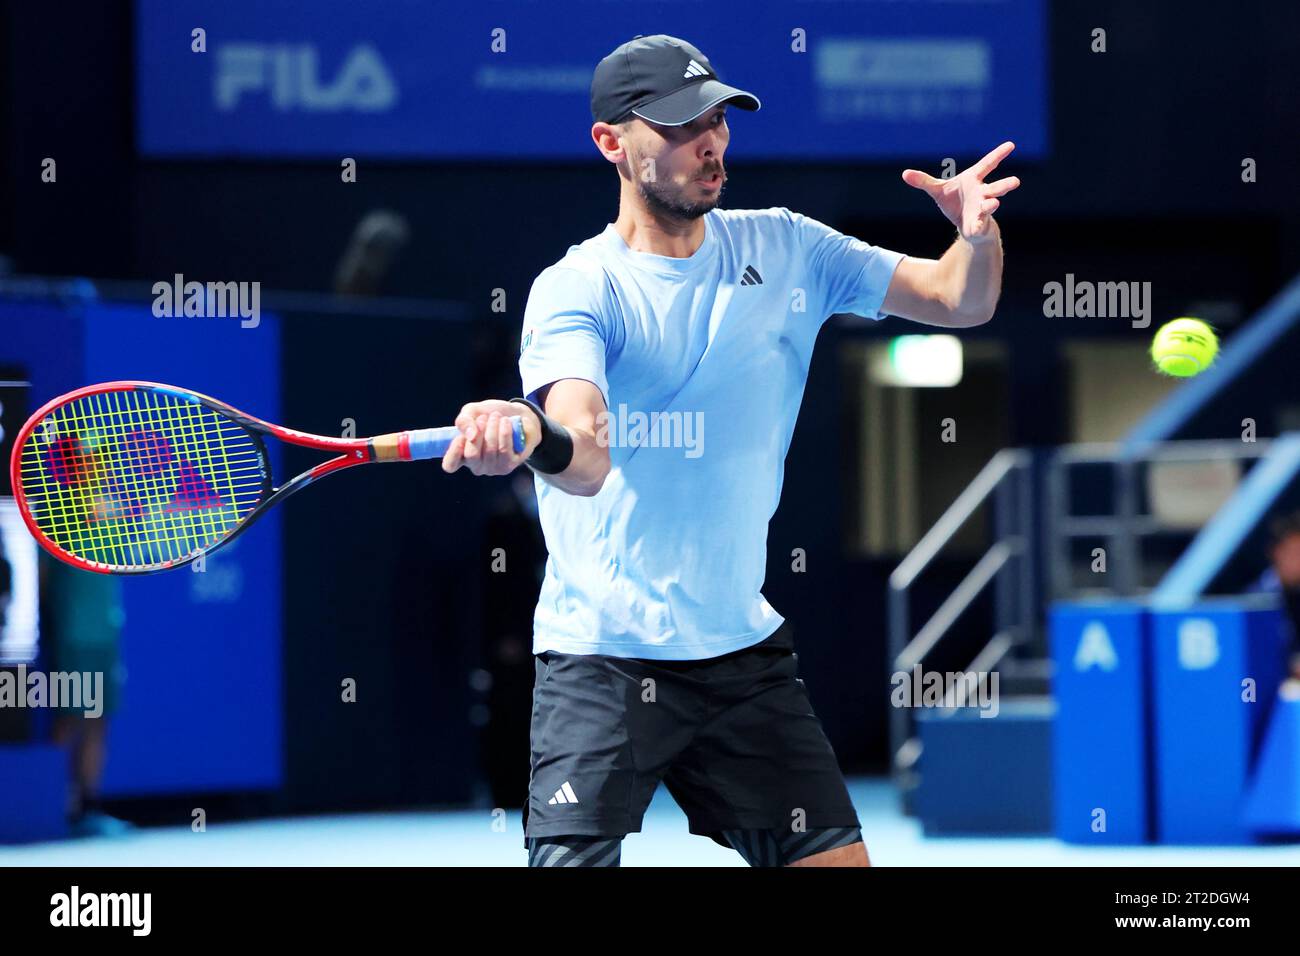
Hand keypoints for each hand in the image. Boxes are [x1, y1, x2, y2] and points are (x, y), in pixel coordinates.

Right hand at [441, 399, 540, 475]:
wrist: (516, 414)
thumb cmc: (489, 416)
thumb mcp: (472, 412)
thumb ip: (464, 420)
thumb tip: (470, 435)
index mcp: (462, 455)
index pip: (450, 465)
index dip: (453, 451)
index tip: (461, 436)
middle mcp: (476, 466)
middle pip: (472, 455)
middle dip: (479, 431)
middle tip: (484, 418)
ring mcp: (492, 468)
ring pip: (490, 450)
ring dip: (493, 428)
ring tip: (497, 417)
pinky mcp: (508, 465)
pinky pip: (504, 449)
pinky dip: (505, 432)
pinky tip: (506, 422)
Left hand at [902, 141, 1019, 243]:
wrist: (963, 223)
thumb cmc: (955, 202)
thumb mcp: (938, 191)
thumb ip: (924, 182)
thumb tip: (905, 174)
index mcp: (974, 179)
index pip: (988, 165)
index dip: (998, 155)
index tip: (1011, 144)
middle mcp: (982, 192)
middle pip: (996, 187)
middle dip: (1005, 185)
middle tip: (1016, 181)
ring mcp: (983, 208)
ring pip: (991, 205)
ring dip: (993, 204)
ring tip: (995, 203)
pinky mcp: (979, 223)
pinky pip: (980, 223)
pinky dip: (978, 224)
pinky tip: (976, 226)